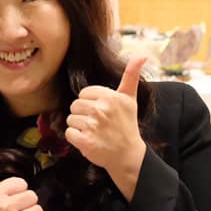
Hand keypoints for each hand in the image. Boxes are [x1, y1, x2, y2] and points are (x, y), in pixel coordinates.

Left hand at [65, 56, 147, 200]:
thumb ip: (131, 76)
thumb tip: (141, 55)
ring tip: (94, 132)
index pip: (84, 93)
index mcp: (110, 97)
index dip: (90, 103)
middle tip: (98, 124)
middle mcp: (101, 110)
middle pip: (75, 105)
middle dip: (83, 114)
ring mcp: (92, 126)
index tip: (102, 112)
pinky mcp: (85, 141)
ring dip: (79, 127)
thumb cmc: (127, 126)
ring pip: (70, 119)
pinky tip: (88, 140)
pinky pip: (68, 132)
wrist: (128, 155)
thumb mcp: (130, 99)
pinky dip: (75, 138)